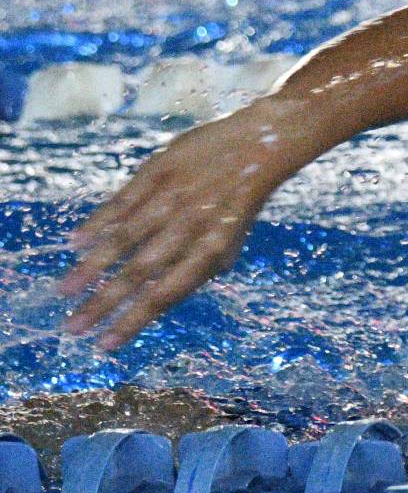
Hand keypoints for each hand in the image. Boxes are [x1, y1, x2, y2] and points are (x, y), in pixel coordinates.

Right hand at [59, 114, 285, 350]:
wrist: (256, 148)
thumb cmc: (238, 205)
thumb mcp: (229, 244)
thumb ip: (199, 270)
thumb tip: (162, 298)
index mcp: (211, 251)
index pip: (165, 296)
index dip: (134, 322)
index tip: (106, 344)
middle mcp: (189, 228)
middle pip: (138, 275)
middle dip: (103, 304)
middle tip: (73, 328)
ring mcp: (171, 199)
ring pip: (123, 240)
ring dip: (91, 268)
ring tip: (65, 292)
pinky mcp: (157, 172)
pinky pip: (122, 202)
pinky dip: (98, 223)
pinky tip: (76, 243)